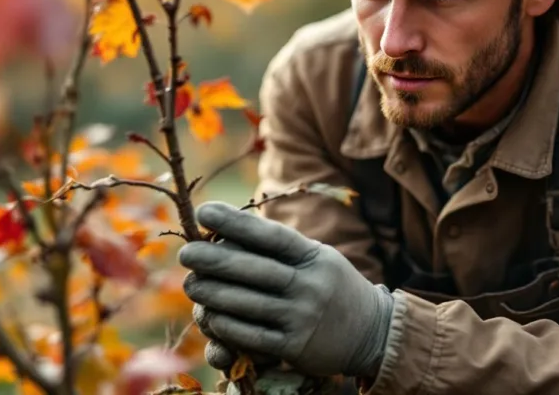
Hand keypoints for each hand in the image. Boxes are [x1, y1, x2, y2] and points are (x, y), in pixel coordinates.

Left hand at [177, 202, 393, 377]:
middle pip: (253, 270)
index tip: (205, 212)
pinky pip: (252, 336)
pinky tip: (211, 316)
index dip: (236, 223)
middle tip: (185, 254)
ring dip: (212, 294)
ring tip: (191, 285)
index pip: (270, 236)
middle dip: (213, 260)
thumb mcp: (318, 258)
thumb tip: (229, 232)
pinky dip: (227, 326)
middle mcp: (310, 285)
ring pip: (247, 304)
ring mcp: (303, 317)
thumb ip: (282, 248)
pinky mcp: (296, 347)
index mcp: (313, 256)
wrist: (372, 332)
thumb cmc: (332, 287)